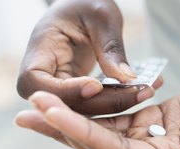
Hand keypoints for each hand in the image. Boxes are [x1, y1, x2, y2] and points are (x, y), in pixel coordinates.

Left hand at [15, 78, 179, 148]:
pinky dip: (96, 109)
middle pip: (100, 146)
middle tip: (31, 108)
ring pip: (104, 132)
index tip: (52, 112)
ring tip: (41, 102)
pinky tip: (75, 98)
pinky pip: (118, 117)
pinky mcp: (154, 120)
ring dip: (73, 118)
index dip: (83, 133)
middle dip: (65, 128)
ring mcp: (152, 138)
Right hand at [17, 0, 158, 114]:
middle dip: (99, 103)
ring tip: (144, 92)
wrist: (86, 5)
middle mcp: (46, 70)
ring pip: (80, 107)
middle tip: (136, 94)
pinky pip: (93, 102)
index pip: (35, 80)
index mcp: (41, 46)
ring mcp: (61, 82)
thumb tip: (128, 79)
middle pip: (61, 101)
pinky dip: (115, 100)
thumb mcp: (102, 18)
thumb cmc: (87, 2)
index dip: (63, 90)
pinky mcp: (77, 89)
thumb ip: (111, 48)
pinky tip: (139, 92)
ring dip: (112, 105)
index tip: (95, 86)